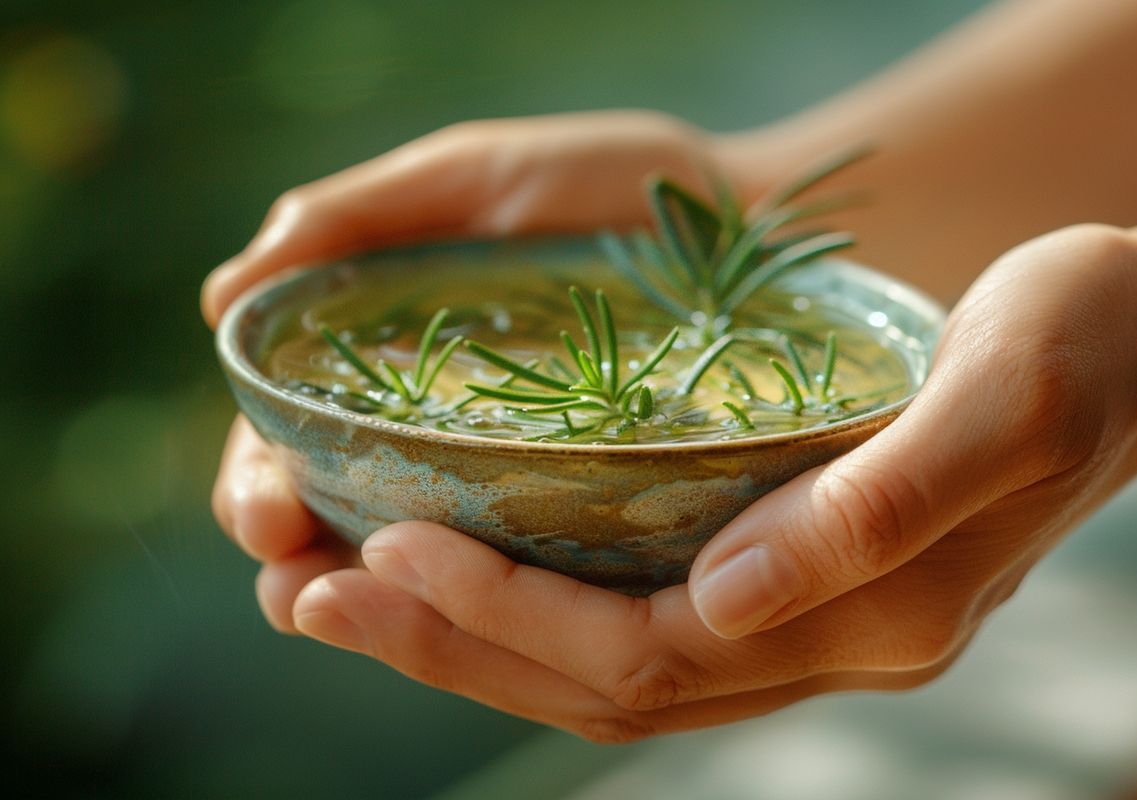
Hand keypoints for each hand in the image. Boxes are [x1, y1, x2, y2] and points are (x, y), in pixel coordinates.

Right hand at [205, 110, 722, 632]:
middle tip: (297, 588)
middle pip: (336, 524)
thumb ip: (356, 218)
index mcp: (388, 370)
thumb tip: (223, 297)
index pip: (288, 447)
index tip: (267, 512)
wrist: (752, 219)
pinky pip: (530, 585)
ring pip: (423, 575)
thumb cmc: (608, 185)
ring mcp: (513, 490)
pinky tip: (480, 625)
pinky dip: (490, 611)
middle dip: (300, 566)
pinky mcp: (594, 523)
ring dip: (377, 611)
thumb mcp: (475, 178)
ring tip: (358, 619)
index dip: (259, 484)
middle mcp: (438, 442)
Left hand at [286, 221, 1136, 740]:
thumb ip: (880, 507)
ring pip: (599, 667)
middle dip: (446, 641)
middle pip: (598, 683)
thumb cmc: (1078, 347)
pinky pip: (628, 622)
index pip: (649, 656)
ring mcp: (796, 622)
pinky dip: (525, 605)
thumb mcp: (1005, 400)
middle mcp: (818, 642)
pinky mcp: (780, 580)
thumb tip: (727, 595)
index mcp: (868, 618)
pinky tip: (454, 563)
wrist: (1130, 345)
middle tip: (308, 589)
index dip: (512, 614)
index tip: (393, 543)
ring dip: (463, 634)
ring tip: (337, 589)